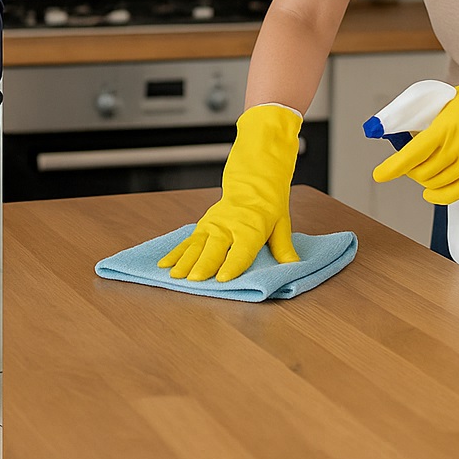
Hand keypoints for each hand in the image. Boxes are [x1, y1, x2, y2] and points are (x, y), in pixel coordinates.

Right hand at [158, 104, 301, 282]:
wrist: (252, 178)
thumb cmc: (268, 204)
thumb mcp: (281, 223)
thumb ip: (283, 247)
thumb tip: (294, 265)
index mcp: (250, 227)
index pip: (241, 250)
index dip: (232, 265)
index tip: (222, 278)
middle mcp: (228, 226)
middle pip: (214, 248)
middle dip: (203, 265)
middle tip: (194, 279)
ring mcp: (211, 225)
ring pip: (195, 245)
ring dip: (184, 261)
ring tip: (175, 276)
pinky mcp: (202, 226)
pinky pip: (186, 241)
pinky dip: (174, 253)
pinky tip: (164, 265)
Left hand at [372, 72, 458, 203]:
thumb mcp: (451, 102)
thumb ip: (430, 121)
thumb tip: (405, 137)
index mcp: (447, 125)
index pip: (413, 153)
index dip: (393, 168)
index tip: (379, 175)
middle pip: (424, 172)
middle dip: (411, 173)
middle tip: (408, 168)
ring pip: (439, 184)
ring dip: (426, 184)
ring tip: (422, 179)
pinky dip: (443, 195)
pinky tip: (434, 193)